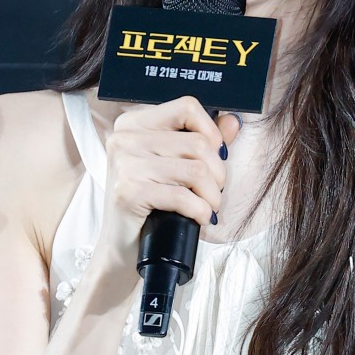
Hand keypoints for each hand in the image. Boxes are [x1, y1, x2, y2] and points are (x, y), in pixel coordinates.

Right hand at [93, 97, 240, 282]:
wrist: (121, 248)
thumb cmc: (149, 205)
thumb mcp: (173, 166)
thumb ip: (202, 140)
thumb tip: (233, 120)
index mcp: (134, 123)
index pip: (187, 107)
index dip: (212, 132)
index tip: (215, 157)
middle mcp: (125, 137)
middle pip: (198, 143)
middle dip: (218, 173)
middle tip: (214, 193)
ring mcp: (125, 163)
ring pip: (196, 170)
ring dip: (212, 195)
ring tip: (208, 207)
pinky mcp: (128, 191)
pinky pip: (182, 196)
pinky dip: (200, 210)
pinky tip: (200, 218)